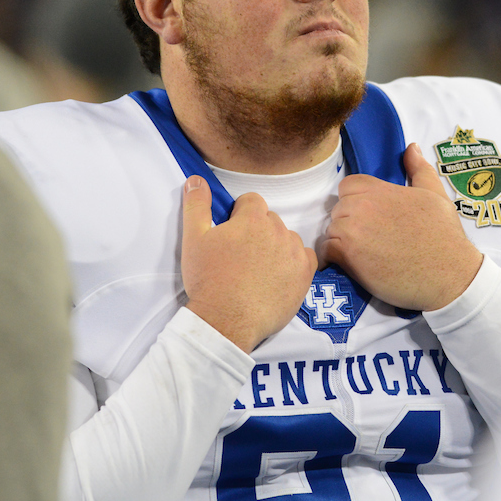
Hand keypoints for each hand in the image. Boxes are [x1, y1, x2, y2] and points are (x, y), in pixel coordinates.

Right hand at [180, 175, 316, 351]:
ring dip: (276, 247)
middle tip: (241, 255)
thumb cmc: (208, 280)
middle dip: (257, 231)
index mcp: (252, 218)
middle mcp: (278, 230)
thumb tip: (196, 180)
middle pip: (270, 220)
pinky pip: (306, 257)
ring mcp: (294, 252)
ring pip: (288, 238)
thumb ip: (196, 205)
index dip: (240, 215)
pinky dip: (295, 263)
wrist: (227, 321)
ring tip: (258, 270)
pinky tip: (278, 276)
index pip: (252, 201)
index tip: (231, 234)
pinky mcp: (305, 274)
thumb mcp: (193, 239)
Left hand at [320, 143, 483, 310]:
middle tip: (372, 239)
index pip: (347, 187)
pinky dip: (334, 259)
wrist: (448, 273)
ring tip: (365, 254)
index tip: (371, 217)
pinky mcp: (347, 257)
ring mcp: (352, 231)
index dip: (357, 202)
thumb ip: (419, 169)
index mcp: (378, 189)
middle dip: (350, 222)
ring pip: (331, 231)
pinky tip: (352, 265)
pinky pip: (325, 252)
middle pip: (338, 209)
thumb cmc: (443, 235)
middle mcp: (361, 206)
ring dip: (342, 242)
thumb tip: (412, 148)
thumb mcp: (435, 194)